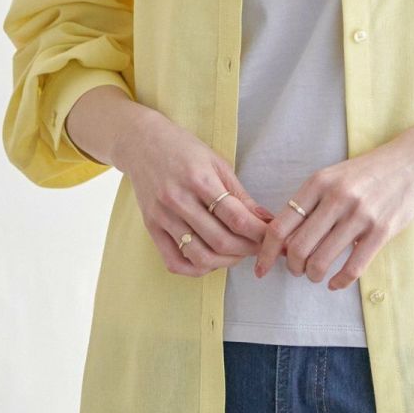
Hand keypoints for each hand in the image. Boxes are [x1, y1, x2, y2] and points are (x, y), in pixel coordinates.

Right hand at [115, 109, 274, 276]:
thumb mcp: (217, 163)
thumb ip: (239, 194)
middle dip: (247, 250)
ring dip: (226, 262)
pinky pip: (174, 262)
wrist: (141, 143)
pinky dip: (196, 269)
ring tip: (238, 254)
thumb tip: (265, 219)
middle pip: (220, 241)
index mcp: (199, 179)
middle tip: (259, 247)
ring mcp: (162, 216)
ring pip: (199, 256)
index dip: (259, 233)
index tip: (272, 237)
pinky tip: (211, 260)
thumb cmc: (184, 150)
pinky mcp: (151, 227)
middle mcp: (178, 200)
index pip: (236, 218)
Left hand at [253, 133, 413, 289]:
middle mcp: (336, 198)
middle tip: (297, 270)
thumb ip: (310, 203)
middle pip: (297, 248)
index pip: (280, 225)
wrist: (413, 161)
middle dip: (292, 267)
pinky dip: (339, 282)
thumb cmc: (368, 172)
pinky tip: (335, 282)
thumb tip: (283, 240)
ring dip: (313, 275)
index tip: (261, 268)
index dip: (265, 252)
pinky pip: (353, 267)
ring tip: (315, 275)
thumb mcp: (333, 177)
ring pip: (322, 261)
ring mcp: (360, 215)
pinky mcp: (382, 231)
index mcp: (318, 182)